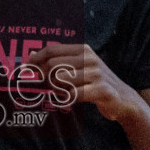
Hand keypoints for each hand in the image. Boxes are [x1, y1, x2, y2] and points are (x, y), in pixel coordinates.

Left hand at [24, 43, 143, 123]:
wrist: (124, 99)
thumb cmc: (95, 83)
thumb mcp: (79, 68)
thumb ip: (58, 61)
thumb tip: (31, 56)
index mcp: (83, 49)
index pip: (51, 50)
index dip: (35, 60)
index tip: (25, 70)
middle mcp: (90, 58)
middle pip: (53, 65)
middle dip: (44, 78)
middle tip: (46, 87)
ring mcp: (96, 73)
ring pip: (61, 80)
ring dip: (57, 90)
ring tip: (64, 93)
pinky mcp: (101, 89)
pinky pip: (74, 94)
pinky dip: (68, 99)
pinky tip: (71, 100)